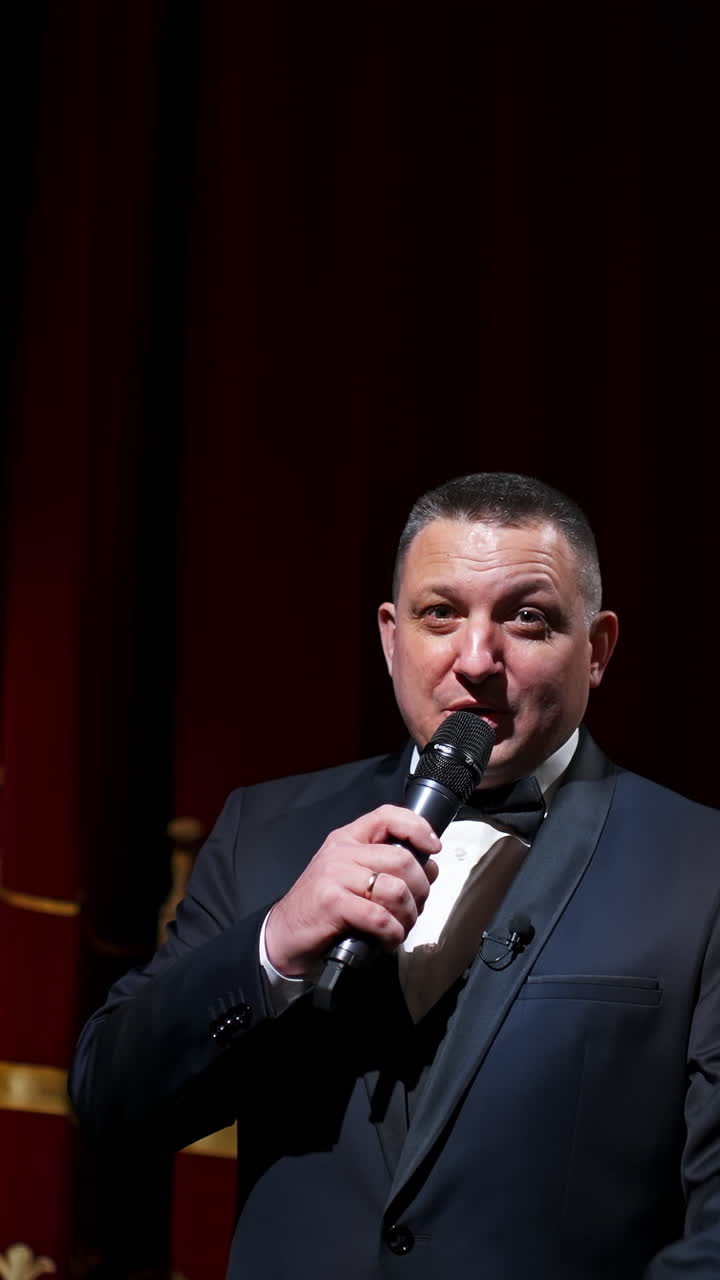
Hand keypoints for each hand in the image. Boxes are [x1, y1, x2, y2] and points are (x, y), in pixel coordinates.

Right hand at [264, 805, 439, 978]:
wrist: (283, 934)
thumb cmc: (322, 908)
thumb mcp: (352, 877)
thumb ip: (386, 868)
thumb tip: (429, 869)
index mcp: (347, 839)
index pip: (387, 816)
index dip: (416, 828)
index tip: (433, 848)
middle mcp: (341, 852)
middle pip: (402, 859)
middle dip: (420, 889)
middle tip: (415, 908)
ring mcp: (334, 876)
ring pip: (395, 888)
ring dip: (407, 915)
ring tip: (401, 927)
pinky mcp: (331, 903)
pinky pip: (379, 917)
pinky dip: (392, 933)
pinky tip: (387, 940)